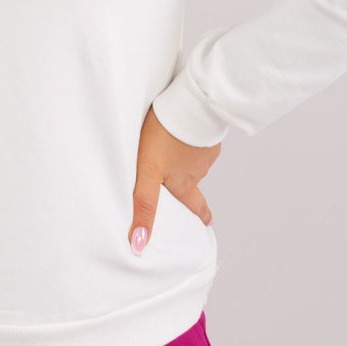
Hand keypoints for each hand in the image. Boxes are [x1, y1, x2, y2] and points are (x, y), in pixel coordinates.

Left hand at [128, 103, 219, 254]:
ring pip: (194, 158)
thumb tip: (139, 243)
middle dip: (189, 183)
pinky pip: (198, 137)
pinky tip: (181, 129)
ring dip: (185, 156)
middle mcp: (198, 169)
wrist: (191, 102)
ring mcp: (205, 149)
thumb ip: (144, 204)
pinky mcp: (207, 129)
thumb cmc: (166, 137)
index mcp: (184, 183)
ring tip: (172, 146)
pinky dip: (190, 137)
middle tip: (185, 182)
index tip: (206, 222)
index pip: (195, 205)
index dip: (200, 215)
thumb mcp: (147, 173)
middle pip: (193, 181)